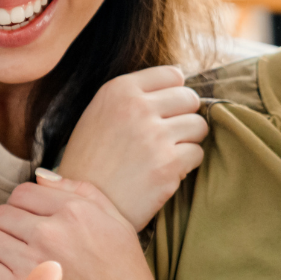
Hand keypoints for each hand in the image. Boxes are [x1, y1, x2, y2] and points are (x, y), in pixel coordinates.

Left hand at [0, 173, 181, 279]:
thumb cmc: (128, 279)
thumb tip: (41, 176)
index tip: (33, 223)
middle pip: (4, 211)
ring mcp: (34, 259)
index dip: (26, 207)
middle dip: (9, 225)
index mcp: (77, 210)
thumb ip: (80, 191)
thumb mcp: (117, 223)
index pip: (26, 191)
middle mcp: (53, 230)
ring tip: (19, 264)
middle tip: (23, 246)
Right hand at [55, 65, 206, 229]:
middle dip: (183, 117)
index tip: (164, 112)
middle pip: (189, 98)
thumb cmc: (91, 162)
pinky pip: (197, 154)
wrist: (81, 204)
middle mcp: (137, 107)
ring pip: (198, 126)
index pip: (172, 74)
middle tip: (166, 137)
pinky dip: (186, 165)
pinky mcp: (168, 164)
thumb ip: (133, 97)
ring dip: (187, 141)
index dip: (173, 95)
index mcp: (119, 89)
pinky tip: (164, 172)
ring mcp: (154, 136)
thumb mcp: (99, 114)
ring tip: (164, 155)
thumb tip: (178, 85)